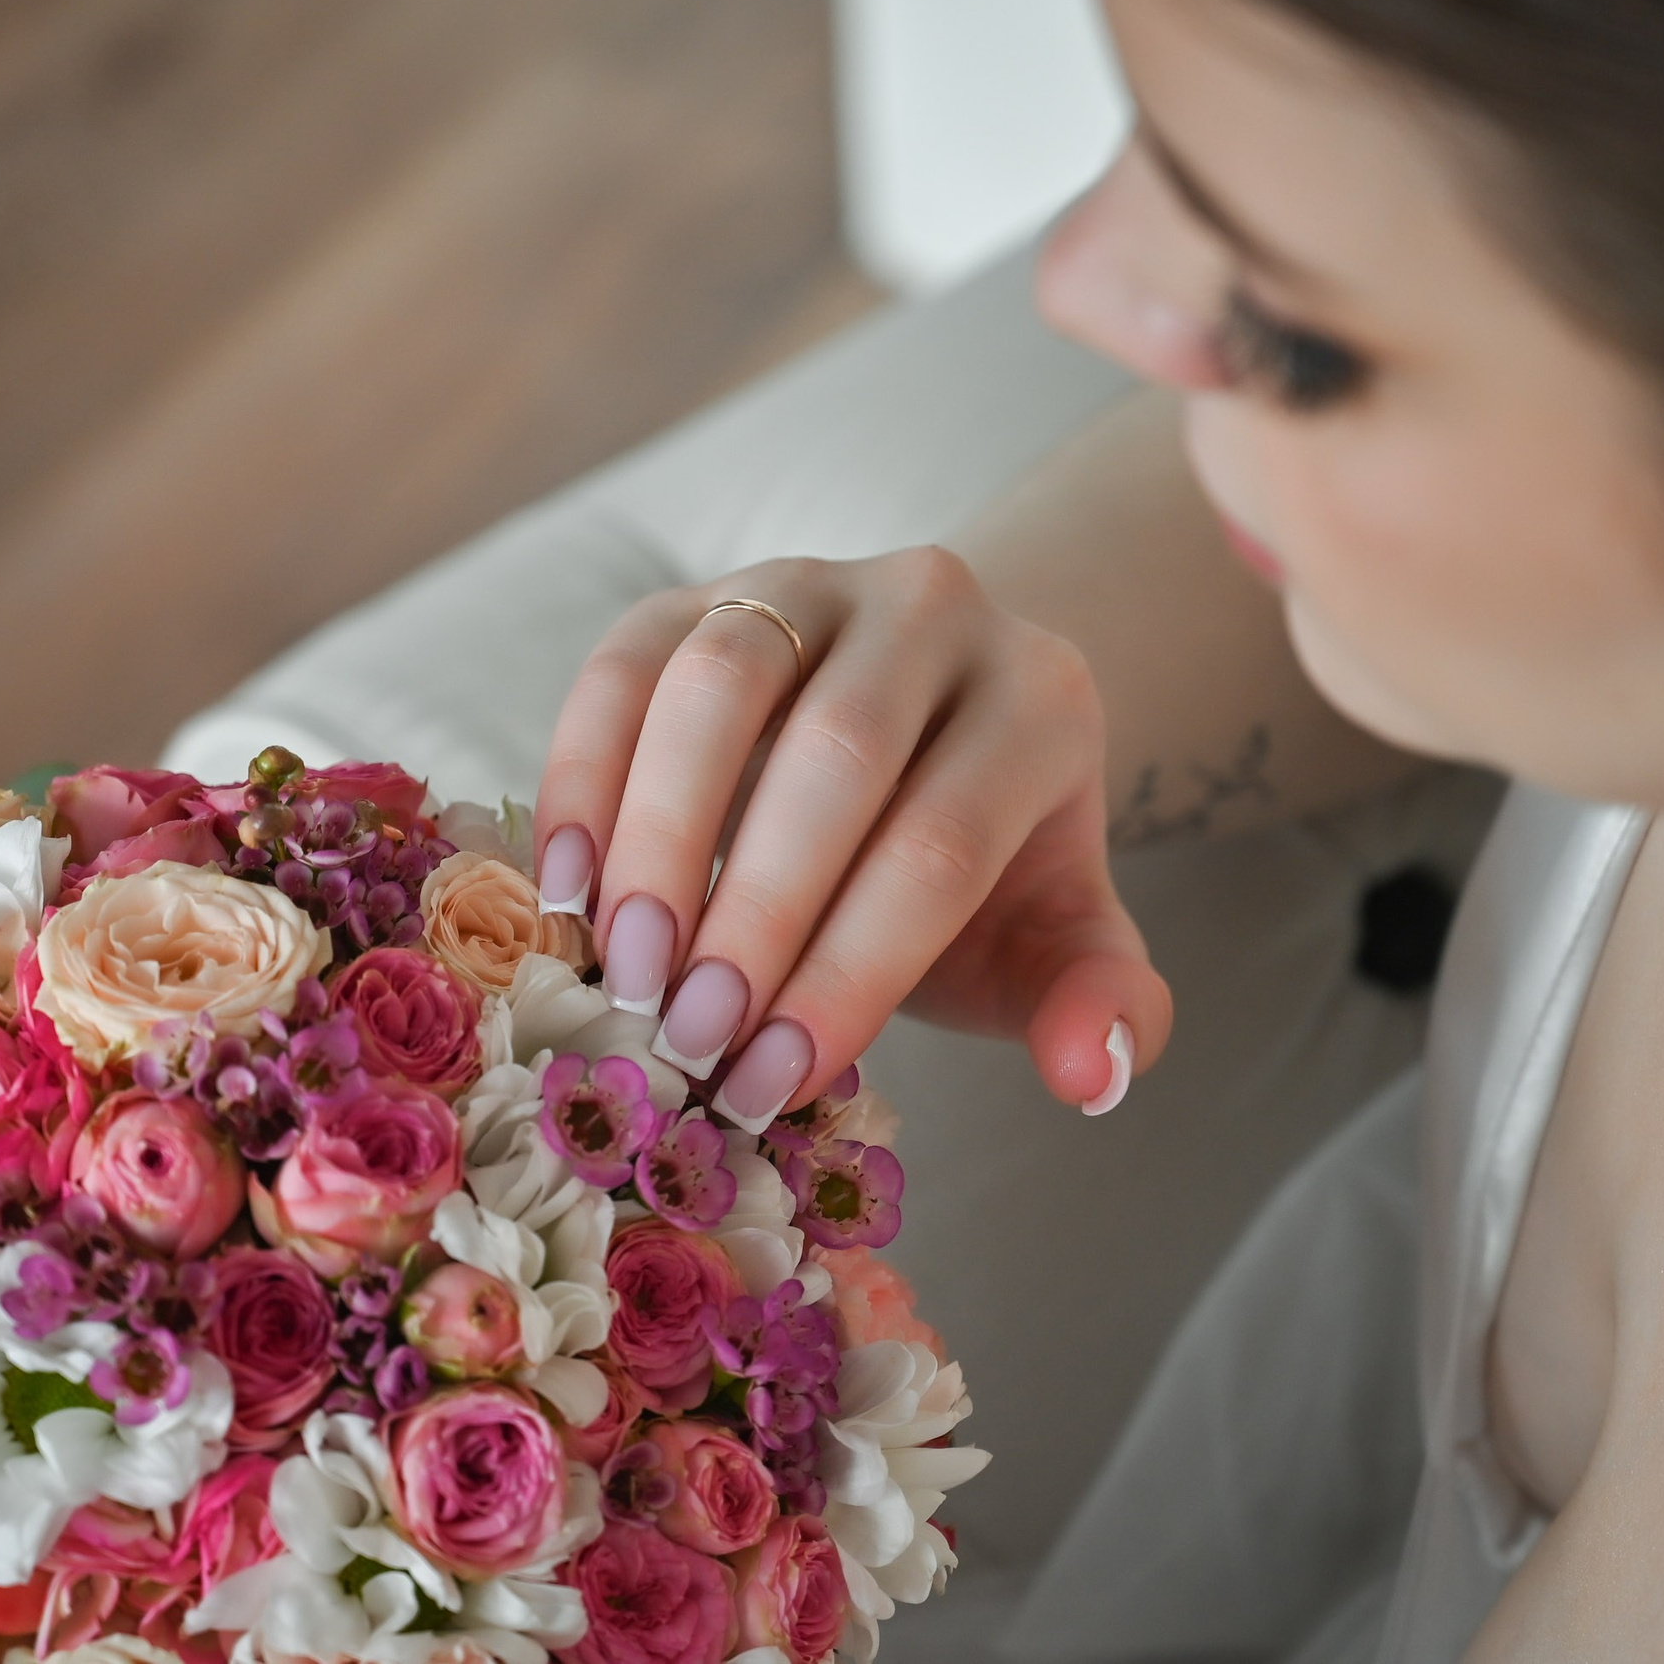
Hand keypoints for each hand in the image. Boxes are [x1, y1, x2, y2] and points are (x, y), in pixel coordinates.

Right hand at [531, 547, 1172, 1128]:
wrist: (917, 740)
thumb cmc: (982, 865)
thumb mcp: (1053, 938)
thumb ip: (1096, 1004)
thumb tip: (1092, 1074)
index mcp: (1040, 701)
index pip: (946, 840)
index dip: (855, 967)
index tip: (776, 1079)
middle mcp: (934, 610)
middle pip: (840, 752)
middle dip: (757, 910)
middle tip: (692, 1037)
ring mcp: (807, 583)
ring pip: (723, 682)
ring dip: (660, 838)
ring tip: (627, 972)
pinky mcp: (695, 595)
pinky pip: (625, 666)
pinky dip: (583, 779)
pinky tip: (567, 895)